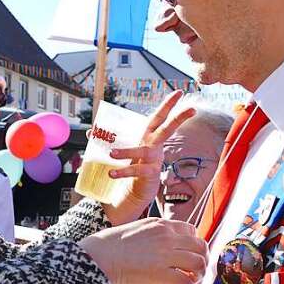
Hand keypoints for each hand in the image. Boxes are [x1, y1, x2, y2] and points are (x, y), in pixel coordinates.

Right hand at [79, 218, 206, 283]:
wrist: (98, 256)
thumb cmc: (109, 244)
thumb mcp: (135, 228)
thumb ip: (153, 233)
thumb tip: (162, 245)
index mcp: (160, 224)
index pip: (191, 231)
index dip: (193, 245)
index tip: (190, 254)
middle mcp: (167, 237)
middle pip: (200, 246)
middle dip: (202, 260)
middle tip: (197, 271)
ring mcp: (165, 254)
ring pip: (198, 263)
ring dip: (199, 275)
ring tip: (192, 282)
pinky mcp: (160, 273)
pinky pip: (186, 282)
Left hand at [102, 91, 195, 225]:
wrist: (136, 191)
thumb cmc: (132, 165)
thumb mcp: (123, 149)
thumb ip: (108, 139)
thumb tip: (90, 131)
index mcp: (149, 136)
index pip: (159, 117)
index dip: (168, 105)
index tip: (179, 92)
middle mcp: (155, 146)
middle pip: (167, 129)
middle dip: (178, 118)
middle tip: (192, 109)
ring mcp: (155, 160)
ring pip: (144, 152)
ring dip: (127, 152)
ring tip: (112, 154)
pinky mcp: (150, 174)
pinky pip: (137, 171)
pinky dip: (123, 171)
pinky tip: (111, 173)